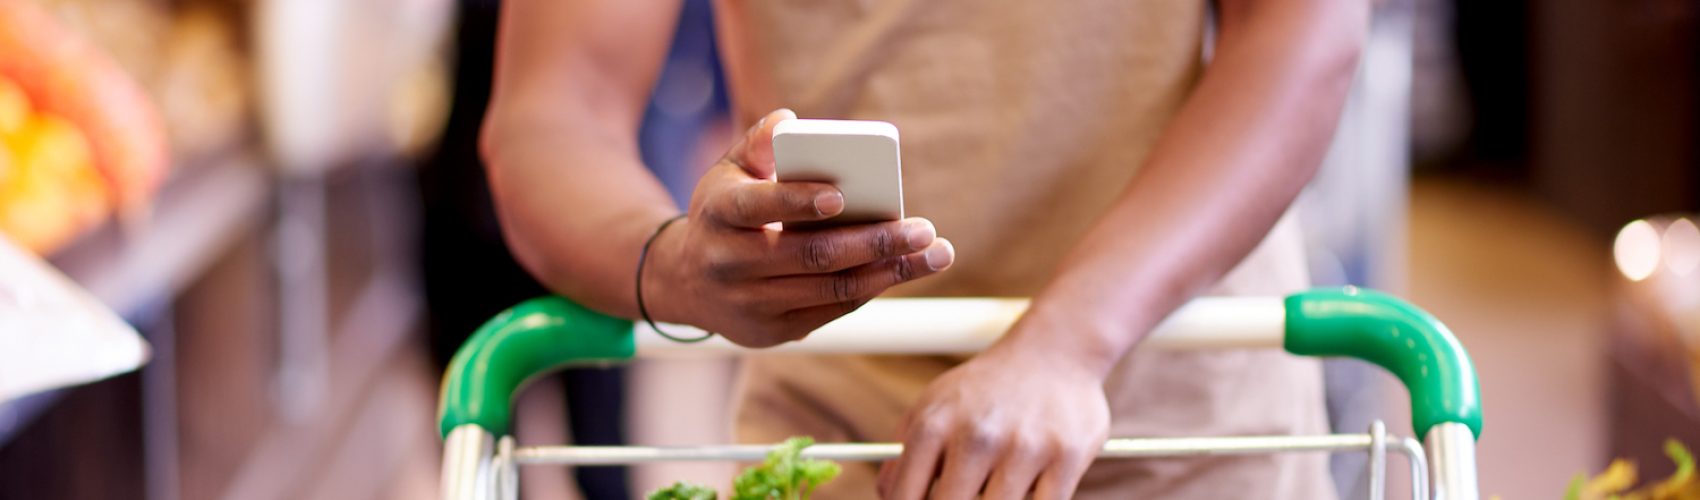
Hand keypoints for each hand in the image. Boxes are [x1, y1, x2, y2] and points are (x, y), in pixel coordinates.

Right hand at [643, 109, 955, 346]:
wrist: (685, 282)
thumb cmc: (723, 214)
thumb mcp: (727, 173)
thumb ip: (758, 144)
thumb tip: (790, 120)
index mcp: (718, 214)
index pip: (758, 207)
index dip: (797, 201)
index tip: (842, 195)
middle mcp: (729, 264)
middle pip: (811, 255)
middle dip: (875, 242)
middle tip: (923, 229)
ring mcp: (751, 303)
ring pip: (830, 288)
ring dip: (889, 272)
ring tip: (934, 253)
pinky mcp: (771, 332)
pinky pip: (832, 310)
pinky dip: (872, 288)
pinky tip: (904, 270)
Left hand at [878, 345, 1109, 499]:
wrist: (1055, 351)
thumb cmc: (986, 390)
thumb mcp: (934, 405)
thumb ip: (903, 452)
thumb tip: (888, 497)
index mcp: (934, 425)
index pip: (904, 498)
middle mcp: (976, 436)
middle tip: (967, 491)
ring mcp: (1023, 448)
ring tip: (1001, 480)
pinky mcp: (1066, 458)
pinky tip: (1029, 485)